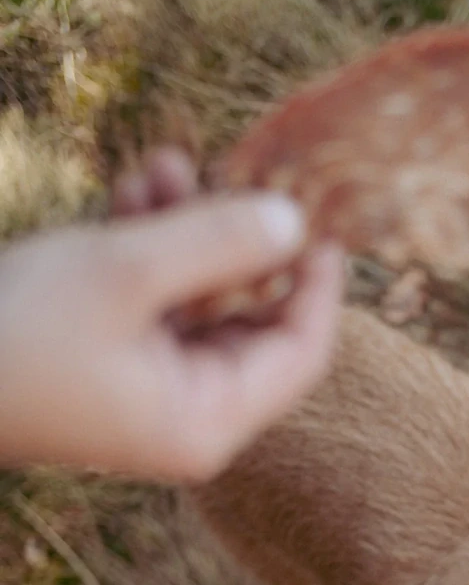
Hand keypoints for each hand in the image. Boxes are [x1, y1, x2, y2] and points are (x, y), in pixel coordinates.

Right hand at [0, 148, 343, 481]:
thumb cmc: (13, 332)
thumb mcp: (125, 273)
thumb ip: (218, 243)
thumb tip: (294, 221)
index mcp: (209, 420)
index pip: (301, 354)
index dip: (318, 287)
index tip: (322, 225)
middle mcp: (192, 416)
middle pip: (252, 323)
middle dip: (238, 243)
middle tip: (234, 177)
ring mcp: (154, 393)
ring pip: (202, 304)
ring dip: (188, 233)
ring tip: (165, 164)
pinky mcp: (119, 368)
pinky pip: (159, 306)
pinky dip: (151, 253)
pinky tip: (134, 191)